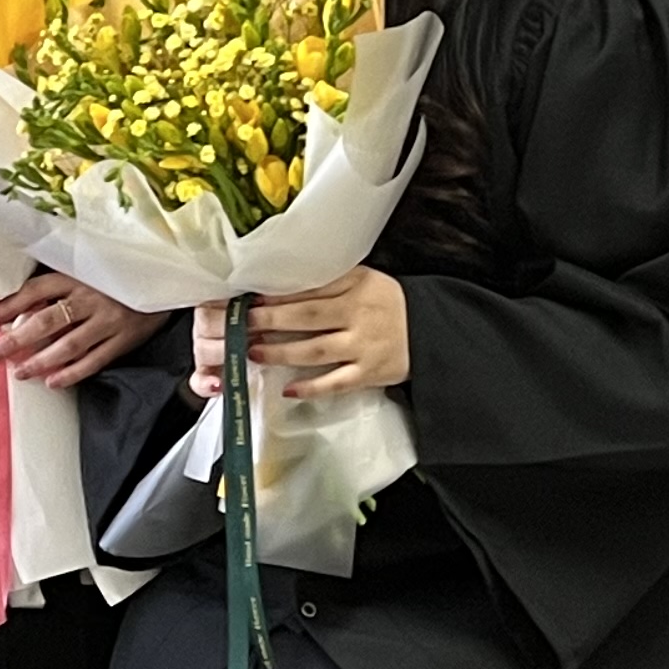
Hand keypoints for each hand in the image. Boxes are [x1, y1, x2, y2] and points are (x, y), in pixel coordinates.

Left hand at [0, 271, 163, 386]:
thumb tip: (21, 305)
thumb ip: (60, 286)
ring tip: (20, 372)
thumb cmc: (118, 275)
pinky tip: (53, 381)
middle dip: (16, 339)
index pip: (37, 290)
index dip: (11, 304)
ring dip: (40, 360)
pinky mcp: (124, 339)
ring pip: (68, 345)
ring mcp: (108, 320)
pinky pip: (93, 361)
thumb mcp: (88, 270)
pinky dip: (72, 373)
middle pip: (47, 320)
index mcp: (78, 275)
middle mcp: (91, 297)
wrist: (164, 279)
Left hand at [194, 270, 410, 401]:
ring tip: (253, 352)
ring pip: (316, 351)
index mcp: (355, 286)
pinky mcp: (368, 374)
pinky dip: (312, 387)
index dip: (278, 295)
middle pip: (307, 317)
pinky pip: (336, 383)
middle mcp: (358, 315)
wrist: (429, 331)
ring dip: (282, 353)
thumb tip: (281, 283)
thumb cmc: (386, 303)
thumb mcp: (363, 280)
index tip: (250, 298)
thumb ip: (329, 281)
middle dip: (270, 321)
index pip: (311, 289)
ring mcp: (363, 347)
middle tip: (239, 324)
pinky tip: (288, 389)